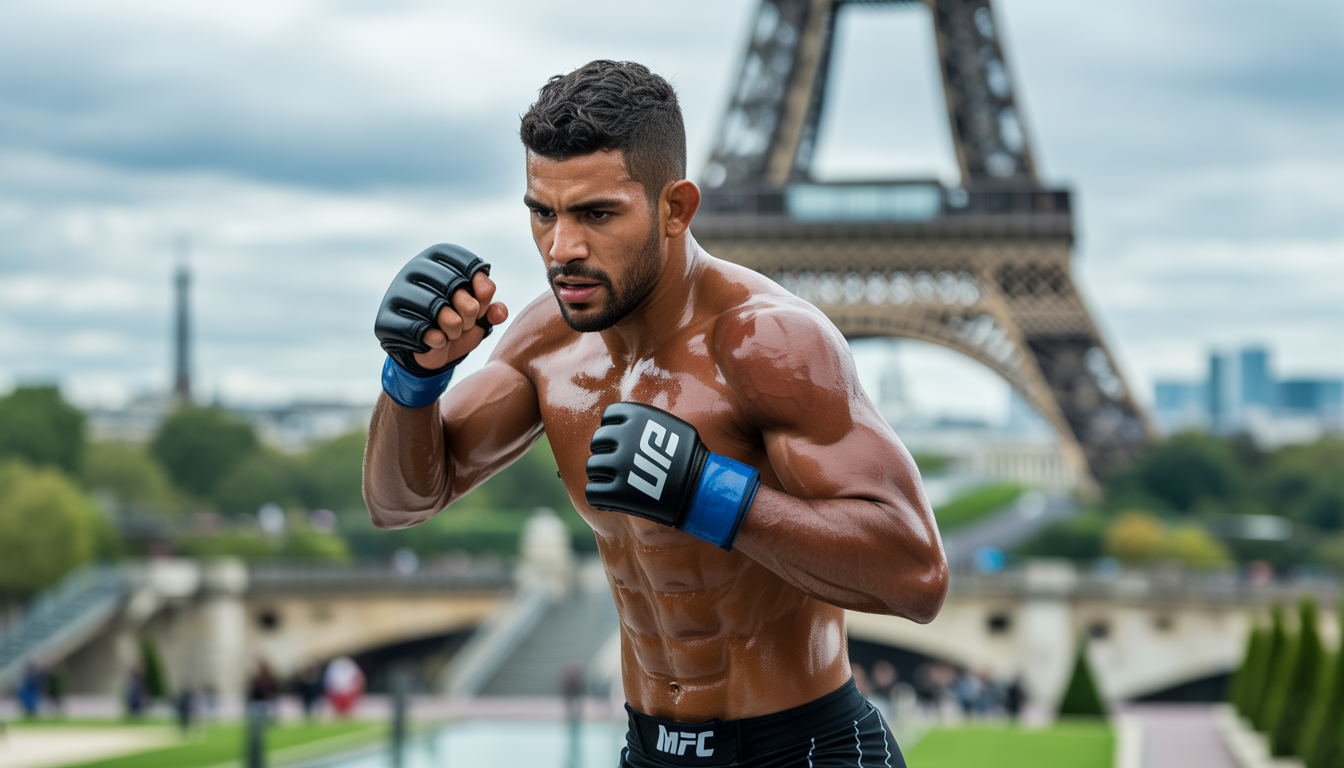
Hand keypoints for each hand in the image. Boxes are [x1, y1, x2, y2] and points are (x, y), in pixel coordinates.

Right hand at [374, 244, 508, 375]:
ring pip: (439, 310)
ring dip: (454, 329)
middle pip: (455, 286)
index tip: (480, 305)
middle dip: (470, 312)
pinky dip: (439, 340)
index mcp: (437, 257)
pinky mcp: (387, 318)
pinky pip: (423, 330)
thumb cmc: (458, 322)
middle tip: (466, 323)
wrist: (429, 350)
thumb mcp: (479, 314)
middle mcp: (415, 267)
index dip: (482, 292)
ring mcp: (398, 292)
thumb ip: (491, 306)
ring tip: (452, 332)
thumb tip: (498, 311)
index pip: (471, 267)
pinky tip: (438, 340)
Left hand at [585, 402, 760, 549]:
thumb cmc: (689, 458)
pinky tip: (611, 499)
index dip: (613, 430)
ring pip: (592, 467)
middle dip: (607, 453)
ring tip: (617, 482)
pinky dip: (599, 496)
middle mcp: (622, 437)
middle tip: (619, 465)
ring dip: (602, 475)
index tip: (621, 443)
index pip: (608, 417)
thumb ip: (644, 422)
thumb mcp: (671, 426)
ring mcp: (618, 465)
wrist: (700, 490)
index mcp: (636, 416)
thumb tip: (620, 423)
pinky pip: (592, 493)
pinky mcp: (617, 492)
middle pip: (598, 442)